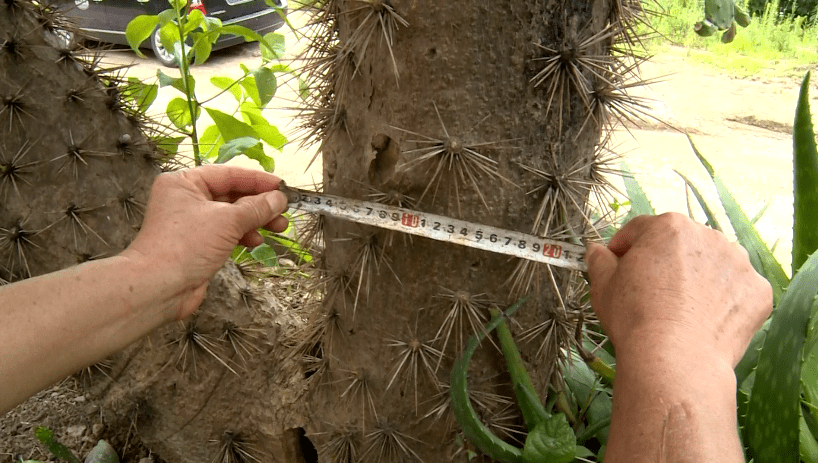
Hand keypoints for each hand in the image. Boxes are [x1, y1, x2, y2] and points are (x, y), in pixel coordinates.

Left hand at [121, 165, 288, 319]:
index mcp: (185, 182)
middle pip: (231, 195)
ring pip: (231, 215)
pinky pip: (226, 233)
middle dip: (260, 204)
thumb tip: (279, 199)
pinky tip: (256, 241)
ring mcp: (191, 223)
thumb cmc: (185, 246)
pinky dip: (243, 235)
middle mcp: (186, 199)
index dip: (258, 181)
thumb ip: (256, 207)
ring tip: (278, 228)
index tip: (282, 187)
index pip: (228, 174)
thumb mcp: (227, 221)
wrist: (158, 287)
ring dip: (255, 221)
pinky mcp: (197, 244)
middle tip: (283, 212)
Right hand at [586, 213, 771, 366]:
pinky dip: (724, 302)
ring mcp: (738, 263)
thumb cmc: (634, 317)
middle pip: (680, 245)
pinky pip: (736, 291)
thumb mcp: (603, 285)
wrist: (675, 358)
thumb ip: (599, 260)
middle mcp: (708, 235)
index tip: (618, 267)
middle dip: (665, 262)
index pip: (641, 230)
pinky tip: (706, 321)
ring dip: (698, 278)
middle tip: (650, 293)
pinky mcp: (757, 291)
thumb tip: (596, 250)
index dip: (625, 248)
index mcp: (668, 226)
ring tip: (682, 309)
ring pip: (712, 265)